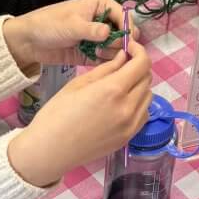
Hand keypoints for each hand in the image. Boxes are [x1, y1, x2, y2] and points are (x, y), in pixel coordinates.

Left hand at [2, 0, 124, 74]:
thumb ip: (92, 30)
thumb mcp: (71, 25)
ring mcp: (98, 37)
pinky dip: (105, 62)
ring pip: (117, 47)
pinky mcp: (92, 52)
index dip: (128, 29)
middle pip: (123, 33)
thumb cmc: (49, 24)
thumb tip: (112, 34)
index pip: (124, 16)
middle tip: (107, 51)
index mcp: (101, 4)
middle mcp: (103, 20)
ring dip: (112, 54)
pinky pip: (106, 58)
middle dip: (120, 44)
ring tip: (96, 55)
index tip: (127, 44)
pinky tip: (97, 62)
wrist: (28, 41)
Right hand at [8, 46, 152, 185]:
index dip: (139, 51)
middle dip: (138, 67)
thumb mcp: (78, 84)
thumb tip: (123, 57)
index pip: (142, 63)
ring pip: (148, 96)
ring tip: (121, 85)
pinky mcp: (128, 138)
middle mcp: (127, 108)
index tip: (129, 47)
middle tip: (123, 64)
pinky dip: (138, 104)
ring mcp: (130, 125)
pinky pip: (143, 114)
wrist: (50, 151)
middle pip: (147, 78)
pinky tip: (122, 104)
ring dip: (139, 86)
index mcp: (113, 90)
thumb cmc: (56, 114)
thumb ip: (106, 69)